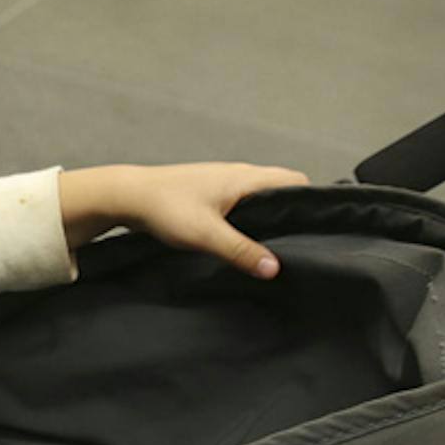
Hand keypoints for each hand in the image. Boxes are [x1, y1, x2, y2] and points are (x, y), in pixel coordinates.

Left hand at [59, 163, 309, 277]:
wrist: (127, 196)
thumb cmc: (165, 207)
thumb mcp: (206, 233)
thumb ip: (241, 250)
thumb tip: (275, 268)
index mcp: (246, 178)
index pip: (296, 181)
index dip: (310, 201)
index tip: (317, 228)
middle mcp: (239, 176)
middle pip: (281, 191)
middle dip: (292, 214)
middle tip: (299, 245)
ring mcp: (224, 183)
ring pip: (260, 199)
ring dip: (269, 219)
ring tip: (277, 248)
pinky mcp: (211, 195)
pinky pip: (242, 206)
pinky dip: (249, 221)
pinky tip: (246, 242)